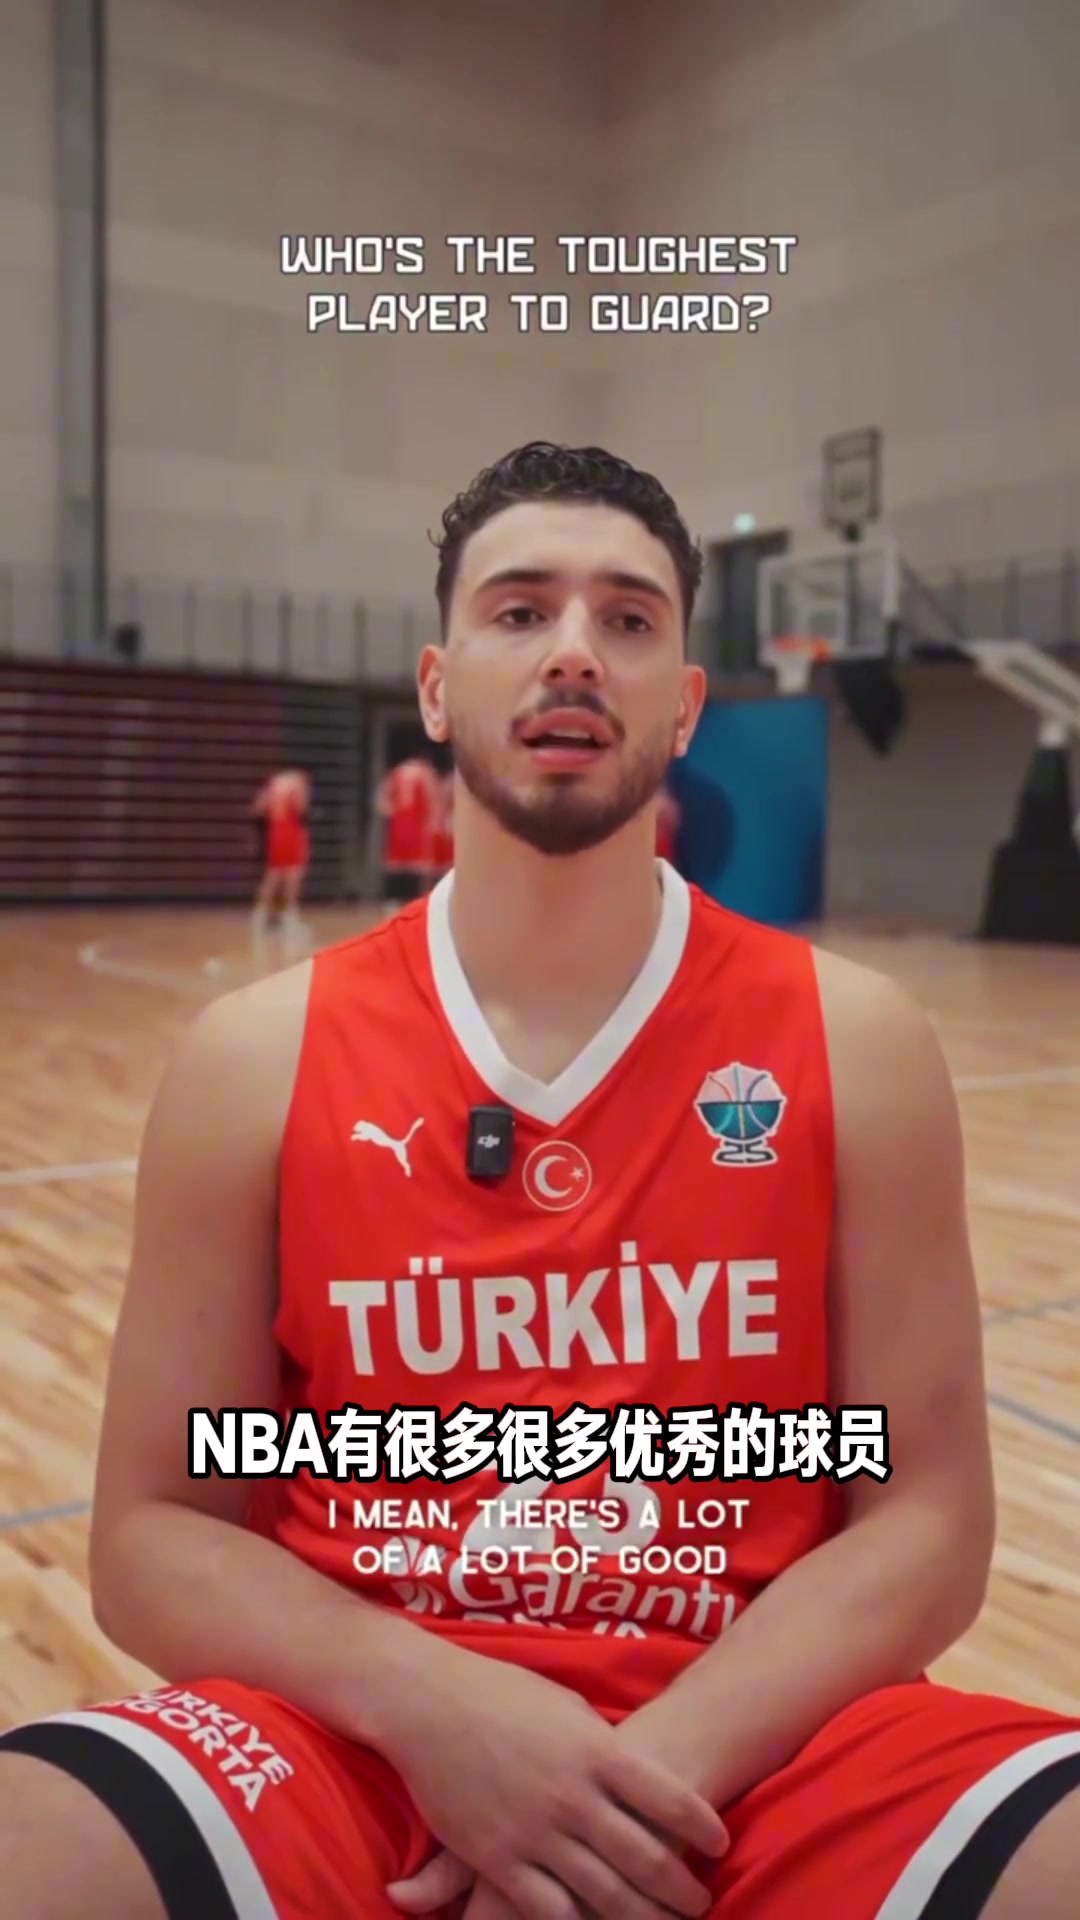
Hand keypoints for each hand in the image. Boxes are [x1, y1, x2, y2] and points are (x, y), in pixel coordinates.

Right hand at [381, 1655, 727, 1919]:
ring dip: (644, 1918)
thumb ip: (600, 1746)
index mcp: (597, 1752)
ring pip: (606, 1896)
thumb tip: (628, 1773)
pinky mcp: (499, 1861)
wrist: (429, 1704)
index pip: (669, 1798)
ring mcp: (537, 1832)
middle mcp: (574, 1797)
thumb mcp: (566, 1707)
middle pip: (647, 1857)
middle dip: (682, 1888)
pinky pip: (549, 1910)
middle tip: (701, 1902)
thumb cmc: (500, 1693)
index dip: (701, 1827)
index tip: (719, 1845)